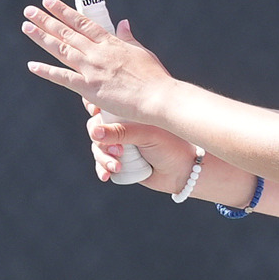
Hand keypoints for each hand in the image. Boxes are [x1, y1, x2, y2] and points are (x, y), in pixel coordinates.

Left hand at [22, 0, 174, 121]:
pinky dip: (47, 71)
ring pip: (62, 49)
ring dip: (42, 37)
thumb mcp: (142, 52)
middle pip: (67, 32)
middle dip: (47, 19)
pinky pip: (63, 78)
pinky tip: (32, 65)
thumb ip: (128, 38)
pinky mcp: (89, 88)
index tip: (50, 2)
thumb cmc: (154, 77)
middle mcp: (98, 53)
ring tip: (27, 26)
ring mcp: (92, 69)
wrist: (158, 97)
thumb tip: (123, 23)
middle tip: (30, 10)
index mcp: (111, 43)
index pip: (82, 22)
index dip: (64, 11)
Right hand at [84, 103, 199, 191]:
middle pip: (95, 128)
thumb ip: (122, 132)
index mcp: (131, 111)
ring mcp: (120, 144)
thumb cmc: (172, 146)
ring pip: (97, 147)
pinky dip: (102, 169)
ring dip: (103, 157)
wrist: (184, 172)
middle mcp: (123, 126)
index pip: (105, 103)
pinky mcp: (119, 162)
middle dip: (102, 140)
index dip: (95, 107)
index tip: (95, 113)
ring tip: (117, 166)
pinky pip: (101, 164)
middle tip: (118, 150)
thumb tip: (94, 132)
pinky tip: (106, 176)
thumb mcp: (147, 135)